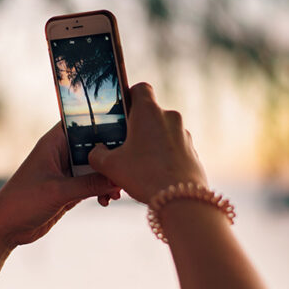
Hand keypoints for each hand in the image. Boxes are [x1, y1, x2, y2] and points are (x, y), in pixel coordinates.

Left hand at [0, 123, 120, 246]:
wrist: (6, 228)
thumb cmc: (23, 201)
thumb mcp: (59, 192)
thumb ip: (89, 184)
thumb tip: (118, 178)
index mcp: (54, 143)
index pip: (83, 122)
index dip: (104, 121)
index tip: (127, 127)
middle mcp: (62, 153)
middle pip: (94, 146)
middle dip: (111, 156)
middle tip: (128, 166)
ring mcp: (67, 172)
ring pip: (96, 167)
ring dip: (109, 177)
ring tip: (118, 191)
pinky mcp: (70, 189)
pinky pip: (93, 184)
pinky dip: (102, 190)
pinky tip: (107, 200)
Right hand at [88, 83, 206, 203]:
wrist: (181, 200)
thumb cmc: (144, 176)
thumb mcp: (110, 166)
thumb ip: (97, 155)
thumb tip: (96, 152)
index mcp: (149, 112)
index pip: (140, 88)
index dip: (128, 95)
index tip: (119, 111)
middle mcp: (169, 118)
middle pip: (149, 115)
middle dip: (135, 128)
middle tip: (122, 146)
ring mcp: (183, 135)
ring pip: (161, 134)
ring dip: (149, 145)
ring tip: (136, 167)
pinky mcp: (192, 152)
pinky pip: (173, 150)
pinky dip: (162, 158)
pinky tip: (152, 176)